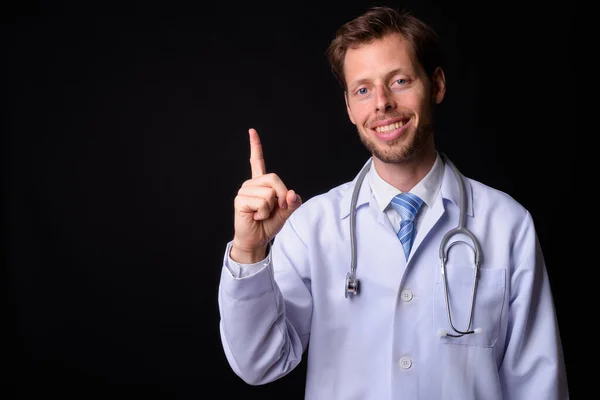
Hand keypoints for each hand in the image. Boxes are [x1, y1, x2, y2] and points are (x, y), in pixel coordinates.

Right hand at [230, 128, 302, 263]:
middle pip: (274, 178)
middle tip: (274, 209)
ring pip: (269, 193)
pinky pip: (262, 202)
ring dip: (270, 208)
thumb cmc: (268, 224)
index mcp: (261, 184)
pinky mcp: (240, 200)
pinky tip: (255, 217)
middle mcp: (251, 184)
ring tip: (261, 214)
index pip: (257, 161)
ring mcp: (244, 191)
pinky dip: (263, 213)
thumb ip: (292, 202)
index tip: (252, 131)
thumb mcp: (286, 212)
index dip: (256, 146)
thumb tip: (292, 194)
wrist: (257, 240)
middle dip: (281, 196)